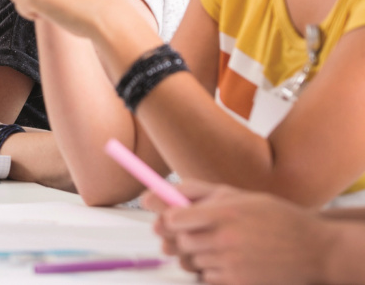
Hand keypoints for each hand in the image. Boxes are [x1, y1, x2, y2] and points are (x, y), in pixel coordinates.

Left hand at [143, 180, 333, 284]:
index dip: (168, 219)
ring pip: (190, 261)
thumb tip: (151, 195)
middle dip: (182, 237)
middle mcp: (226, 238)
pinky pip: (205, 278)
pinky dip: (211, 271)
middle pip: (178, 242)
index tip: (174, 219)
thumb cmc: (275, 217)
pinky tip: (231, 261)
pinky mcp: (238, 284)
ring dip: (197, 254)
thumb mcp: (237, 195)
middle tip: (200, 232)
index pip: (172, 218)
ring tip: (222, 246)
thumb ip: (194, 192)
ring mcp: (231, 264)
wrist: (316, 249)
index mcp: (224, 212)